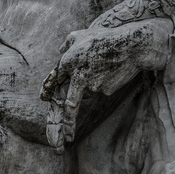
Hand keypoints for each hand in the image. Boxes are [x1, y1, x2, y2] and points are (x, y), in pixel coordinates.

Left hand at [40, 19, 171, 149]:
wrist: (130, 45)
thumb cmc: (105, 37)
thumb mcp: (81, 34)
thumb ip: (68, 43)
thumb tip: (60, 51)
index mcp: (68, 62)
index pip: (55, 80)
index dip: (49, 90)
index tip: (44, 99)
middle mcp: (77, 77)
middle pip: (70, 105)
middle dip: (67, 125)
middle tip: (66, 139)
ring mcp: (92, 86)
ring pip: (89, 90)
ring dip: (94, 81)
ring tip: (104, 63)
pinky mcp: (105, 90)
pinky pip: (102, 88)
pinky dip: (105, 80)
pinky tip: (113, 68)